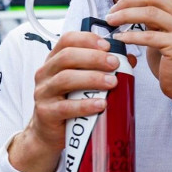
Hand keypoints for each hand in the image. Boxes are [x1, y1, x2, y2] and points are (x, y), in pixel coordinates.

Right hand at [8, 31, 117, 171]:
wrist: (50, 132)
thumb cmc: (69, 103)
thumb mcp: (83, 83)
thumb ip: (102, 69)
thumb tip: (129, 59)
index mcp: (54, 60)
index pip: (67, 40)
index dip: (87, 39)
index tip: (108, 46)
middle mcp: (45, 73)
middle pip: (67, 57)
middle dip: (94, 58)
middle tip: (114, 63)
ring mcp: (43, 93)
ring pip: (65, 79)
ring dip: (92, 78)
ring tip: (112, 82)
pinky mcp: (46, 112)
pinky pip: (65, 107)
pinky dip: (85, 105)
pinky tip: (101, 104)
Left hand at [106, 0, 171, 109]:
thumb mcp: (166, 34)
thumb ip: (155, 20)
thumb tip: (131, 8)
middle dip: (128, 1)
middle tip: (112, 11)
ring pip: (149, 13)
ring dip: (125, 15)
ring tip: (111, 21)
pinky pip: (148, 36)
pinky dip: (130, 36)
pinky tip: (119, 39)